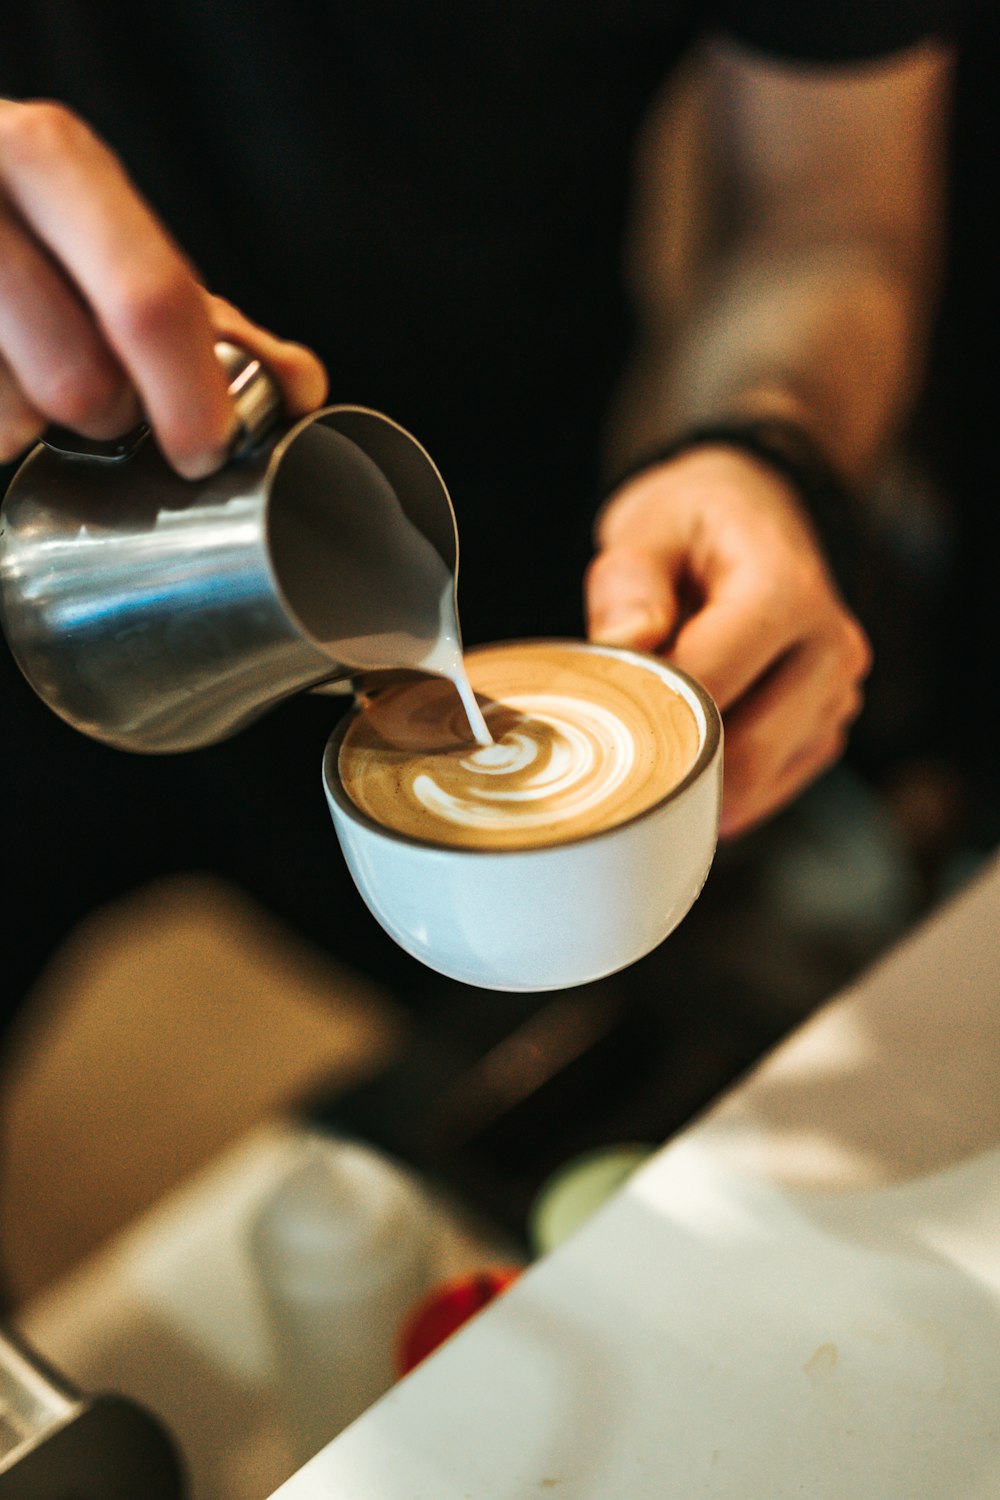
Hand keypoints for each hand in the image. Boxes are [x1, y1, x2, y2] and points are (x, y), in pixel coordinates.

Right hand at [0, 99, 326, 475]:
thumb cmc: (20, 229)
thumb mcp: (108, 243)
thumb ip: (203, 317)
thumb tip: (298, 384)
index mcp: (52, 161)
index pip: (150, 304)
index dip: (191, 400)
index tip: (204, 449)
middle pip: (82, 382)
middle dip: (108, 415)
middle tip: (100, 395)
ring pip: (16, 418)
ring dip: (32, 424)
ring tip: (21, 368)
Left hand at [585, 446, 871, 837]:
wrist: (751, 520)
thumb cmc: (693, 525)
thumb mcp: (649, 526)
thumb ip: (628, 581)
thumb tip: (629, 643)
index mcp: (786, 590)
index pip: (712, 682)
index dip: (649, 705)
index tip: (605, 702)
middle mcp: (831, 647)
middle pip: (744, 750)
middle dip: (673, 756)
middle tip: (619, 736)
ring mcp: (837, 695)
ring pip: (757, 782)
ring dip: (697, 776)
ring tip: (657, 729)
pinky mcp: (826, 732)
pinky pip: (769, 789)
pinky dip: (721, 786)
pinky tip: (692, 746)